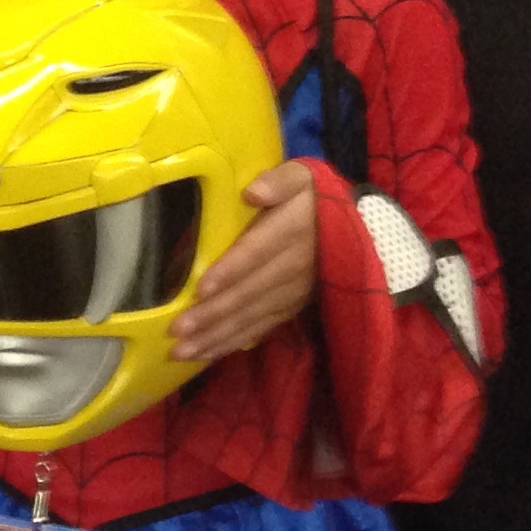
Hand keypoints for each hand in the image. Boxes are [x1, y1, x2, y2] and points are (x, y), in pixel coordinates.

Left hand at [169, 162, 316, 363]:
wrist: (353, 227)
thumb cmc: (311, 197)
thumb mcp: (302, 177)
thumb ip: (279, 181)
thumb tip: (254, 191)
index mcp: (291, 231)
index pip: (257, 253)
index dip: (230, 271)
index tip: (202, 288)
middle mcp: (294, 267)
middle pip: (249, 293)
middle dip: (213, 315)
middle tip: (177, 330)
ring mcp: (293, 293)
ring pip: (252, 318)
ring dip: (217, 336)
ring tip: (182, 351)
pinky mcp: (291, 308)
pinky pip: (261, 328)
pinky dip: (233, 342)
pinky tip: (206, 353)